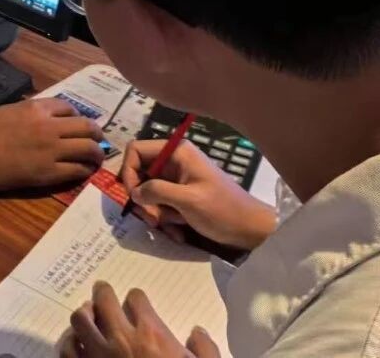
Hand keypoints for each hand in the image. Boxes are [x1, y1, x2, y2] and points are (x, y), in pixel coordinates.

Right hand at [0, 97, 104, 193]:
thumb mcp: (9, 110)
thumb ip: (31, 109)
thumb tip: (47, 113)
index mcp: (37, 108)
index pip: (69, 107)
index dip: (77, 115)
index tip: (77, 122)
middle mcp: (50, 127)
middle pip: (87, 126)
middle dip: (96, 133)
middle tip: (98, 139)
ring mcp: (52, 151)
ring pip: (89, 149)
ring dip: (97, 152)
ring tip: (97, 157)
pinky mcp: (51, 173)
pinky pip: (78, 170)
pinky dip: (86, 169)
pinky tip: (85, 170)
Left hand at [59, 282, 220, 357]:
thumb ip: (204, 350)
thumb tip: (197, 332)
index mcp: (151, 335)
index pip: (136, 299)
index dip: (136, 299)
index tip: (136, 302)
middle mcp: (121, 338)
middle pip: (103, 300)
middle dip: (103, 292)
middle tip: (101, 290)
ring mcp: (97, 355)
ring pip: (79, 320)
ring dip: (83, 314)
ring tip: (86, 313)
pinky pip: (66, 350)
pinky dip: (68, 341)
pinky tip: (73, 341)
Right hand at [122, 140, 275, 250]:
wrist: (251, 229)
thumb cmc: (223, 210)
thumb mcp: (188, 200)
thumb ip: (157, 191)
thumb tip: (134, 192)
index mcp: (176, 152)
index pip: (136, 150)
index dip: (128, 171)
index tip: (133, 196)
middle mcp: (174, 161)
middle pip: (140, 172)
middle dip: (143, 197)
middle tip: (153, 217)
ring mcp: (178, 178)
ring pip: (148, 191)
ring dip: (154, 211)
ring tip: (170, 226)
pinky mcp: (181, 194)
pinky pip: (161, 202)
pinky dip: (165, 217)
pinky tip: (177, 230)